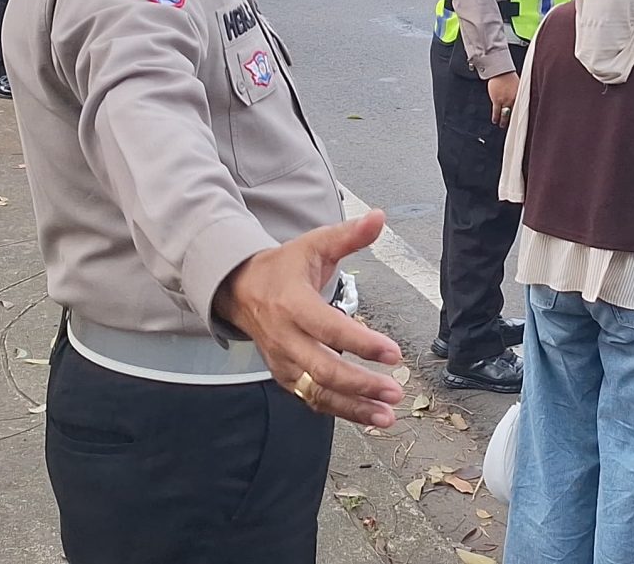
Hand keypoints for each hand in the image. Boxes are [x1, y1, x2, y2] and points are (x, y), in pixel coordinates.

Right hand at [213, 212, 405, 426]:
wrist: (239, 290)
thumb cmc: (284, 268)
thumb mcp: (314, 245)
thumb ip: (348, 235)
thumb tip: (379, 216)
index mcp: (293, 303)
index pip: (329, 327)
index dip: (362, 342)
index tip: (394, 353)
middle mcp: (285, 338)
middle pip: (322, 369)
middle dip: (360, 384)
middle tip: (394, 392)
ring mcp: (283, 361)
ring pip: (317, 392)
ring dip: (352, 408)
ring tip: (386, 417)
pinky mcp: (285, 377)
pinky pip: (312, 399)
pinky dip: (339, 411)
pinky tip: (368, 417)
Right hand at [486, 71, 518, 125]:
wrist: (500, 71)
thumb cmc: (510, 77)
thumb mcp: (518, 86)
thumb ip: (519, 94)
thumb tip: (521, 101)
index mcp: (521, 96)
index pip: (523, 109)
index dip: (522, 116)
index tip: (522, 121)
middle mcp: (514, 99)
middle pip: (515, 113)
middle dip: (514, 120)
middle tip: (513, 126)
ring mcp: (505, 100)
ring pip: (505, 115)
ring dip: (503, 121)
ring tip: (502, 125)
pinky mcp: (497, 100)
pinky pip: (496, 112)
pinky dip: (496, 117)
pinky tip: (495, 121)